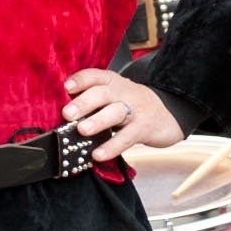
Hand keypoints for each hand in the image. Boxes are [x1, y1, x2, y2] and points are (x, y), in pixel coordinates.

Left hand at [63, 67, 183, 160]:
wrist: (168, 114)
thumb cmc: (131, 106)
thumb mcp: (115, 95)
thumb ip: (93, 100)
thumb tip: (62, 115)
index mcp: (113, 82)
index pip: (96, 76)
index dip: (81, 80)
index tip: (66, 87)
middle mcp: (123, 93)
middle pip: (103, 93)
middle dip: (84, 102)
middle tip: (68, 114)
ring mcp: (135, 110)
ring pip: (115, 112)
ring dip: (98, 121)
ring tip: (82, 131)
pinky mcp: (144, 128)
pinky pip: (127, 137)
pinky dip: (112, 146)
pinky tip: (98, 155)